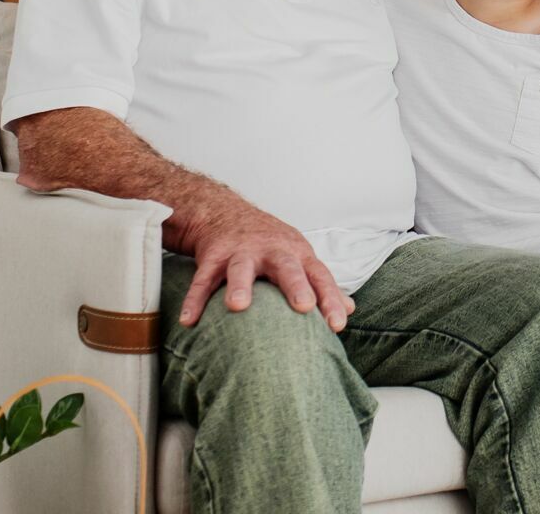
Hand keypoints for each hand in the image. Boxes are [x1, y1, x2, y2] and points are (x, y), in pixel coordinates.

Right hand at [176, 198, 354, 331]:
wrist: (227, 214)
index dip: (330, 299)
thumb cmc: (272, 246)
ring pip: (240, 268)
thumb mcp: (300, 258)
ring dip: (239, 286)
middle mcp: (272, 251)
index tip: (338, 324)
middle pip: (286, 266)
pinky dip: (194, 299)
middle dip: (295, 285)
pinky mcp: (213, 256)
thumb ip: (322, 285)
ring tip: (237, 307)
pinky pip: (202, 279)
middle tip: (303, 306)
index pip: (319, 277)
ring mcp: (241, 252)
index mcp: (298, 255)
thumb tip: (350, 309)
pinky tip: (189, 321)